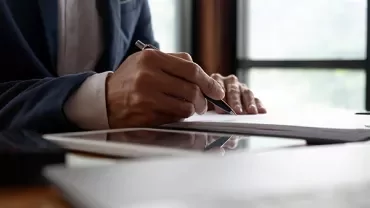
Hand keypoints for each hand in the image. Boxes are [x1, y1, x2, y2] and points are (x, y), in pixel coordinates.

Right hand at [106, 50, 224, 127]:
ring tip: (189, 108)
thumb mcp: (147, 60)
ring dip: (192, 109)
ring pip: (185, 107)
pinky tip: (174, 112)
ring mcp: (146, 98)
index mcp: (151, 58)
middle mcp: (148, 77)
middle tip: (204, 103)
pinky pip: (174, 118)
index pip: (191, 70)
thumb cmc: (131, 78)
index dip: (208, 82)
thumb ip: (175, 61)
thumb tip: (203, 74)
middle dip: (203, 99)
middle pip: (191, 90)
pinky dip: (179, 116)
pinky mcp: (145, 116)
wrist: (104, 99)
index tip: (217, 91)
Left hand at [210, 74, 265, 114]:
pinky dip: (259, 105)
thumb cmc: (208, 103)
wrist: (215, 103)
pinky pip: (256, 99)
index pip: (219, 86)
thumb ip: (208, 104)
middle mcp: (230, 81)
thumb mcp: (205, 101)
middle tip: (237, 111)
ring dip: (249, 103)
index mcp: (216, 79)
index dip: (220, 98)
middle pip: (234, 90)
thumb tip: (214, 113)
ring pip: (246, 93)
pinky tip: (261, 111)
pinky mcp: (249, 95)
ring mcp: (241, 87)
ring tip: (251, 112)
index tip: (221, 110)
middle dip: (235, 101)